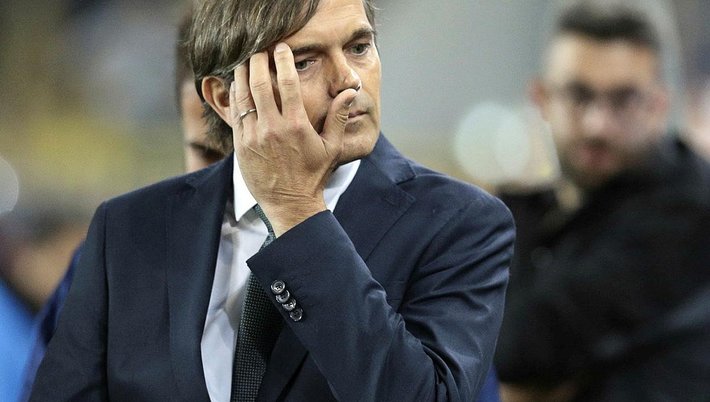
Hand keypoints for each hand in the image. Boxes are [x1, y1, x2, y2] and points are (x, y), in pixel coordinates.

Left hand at [229, 43, 357, 235]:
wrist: (290, 203)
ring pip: (243, 96)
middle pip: (259, 83)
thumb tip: (349, 92)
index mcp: (297, 125)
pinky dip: (235, 96)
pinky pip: (235, 113)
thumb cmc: (313, 174)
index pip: (287, 82)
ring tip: (245, 62)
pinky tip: (238, 86)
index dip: (283, 60)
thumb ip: (339, 116)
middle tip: (259, 50)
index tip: (281, 48)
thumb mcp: (332, 147)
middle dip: (257, 61)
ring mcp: (254, 136)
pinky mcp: (242, 145)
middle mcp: (273, 128)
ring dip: (242, 75)